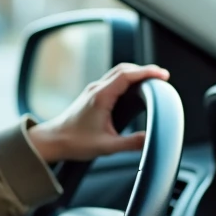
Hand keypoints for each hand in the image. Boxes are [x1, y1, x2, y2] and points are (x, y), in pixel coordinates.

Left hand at [26, 63, 169, 162]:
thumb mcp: (106, 146)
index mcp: (101, 97)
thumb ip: (130, 143)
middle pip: (124, 69)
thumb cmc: (74, 142)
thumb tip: (150, 140)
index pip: (127, 75)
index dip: (147, 72)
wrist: (52, 140)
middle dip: (144, 70)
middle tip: (162, 77)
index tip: (163, 75)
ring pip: (117, 73)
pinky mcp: (91, 95)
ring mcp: (92, 91)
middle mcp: (96, 89)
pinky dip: (126, 79)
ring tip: (151, 80)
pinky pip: (112, 80)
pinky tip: (133, 88)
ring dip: (135, 73)